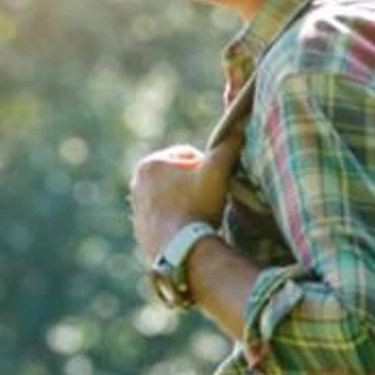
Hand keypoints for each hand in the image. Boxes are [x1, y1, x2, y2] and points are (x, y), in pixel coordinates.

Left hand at [128, 135, 242, 262]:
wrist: (180, 251)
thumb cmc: (197, 207)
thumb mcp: (217, 171)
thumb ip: (228, 145)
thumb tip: (239, 124)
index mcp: (149, 164)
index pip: (187, 155)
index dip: (207, 167)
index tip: (214, 184)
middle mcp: (136, 184)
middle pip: (178, 176)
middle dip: (195, 184)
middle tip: (210, 200)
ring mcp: (136, 209)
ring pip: (172, 197)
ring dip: (187, 201)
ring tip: (201, 215)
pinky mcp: (140, 230)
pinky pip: (165, 217)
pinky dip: (178, 220)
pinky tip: (189, 229)